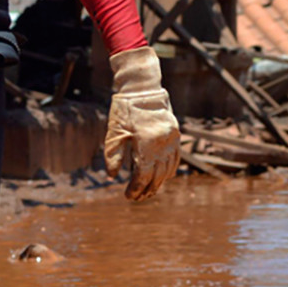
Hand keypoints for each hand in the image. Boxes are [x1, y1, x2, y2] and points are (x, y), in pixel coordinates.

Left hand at [103, 46, 180, 199]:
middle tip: (137, 198)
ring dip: (158, 183)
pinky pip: (175, 158)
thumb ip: (113, 156)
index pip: (143, 174)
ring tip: (148, 192)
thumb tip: (112, 177)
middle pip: (157, 175)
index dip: (136, 188)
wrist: (142, 88)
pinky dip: (169, 170)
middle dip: (147, 189)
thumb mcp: (114, 132)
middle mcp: (162, 143)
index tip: (128, 196)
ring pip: (168, 169)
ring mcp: (171, 139)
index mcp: (146, 143)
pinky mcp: (175, 135)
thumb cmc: (124, 110)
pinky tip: (162, 178)